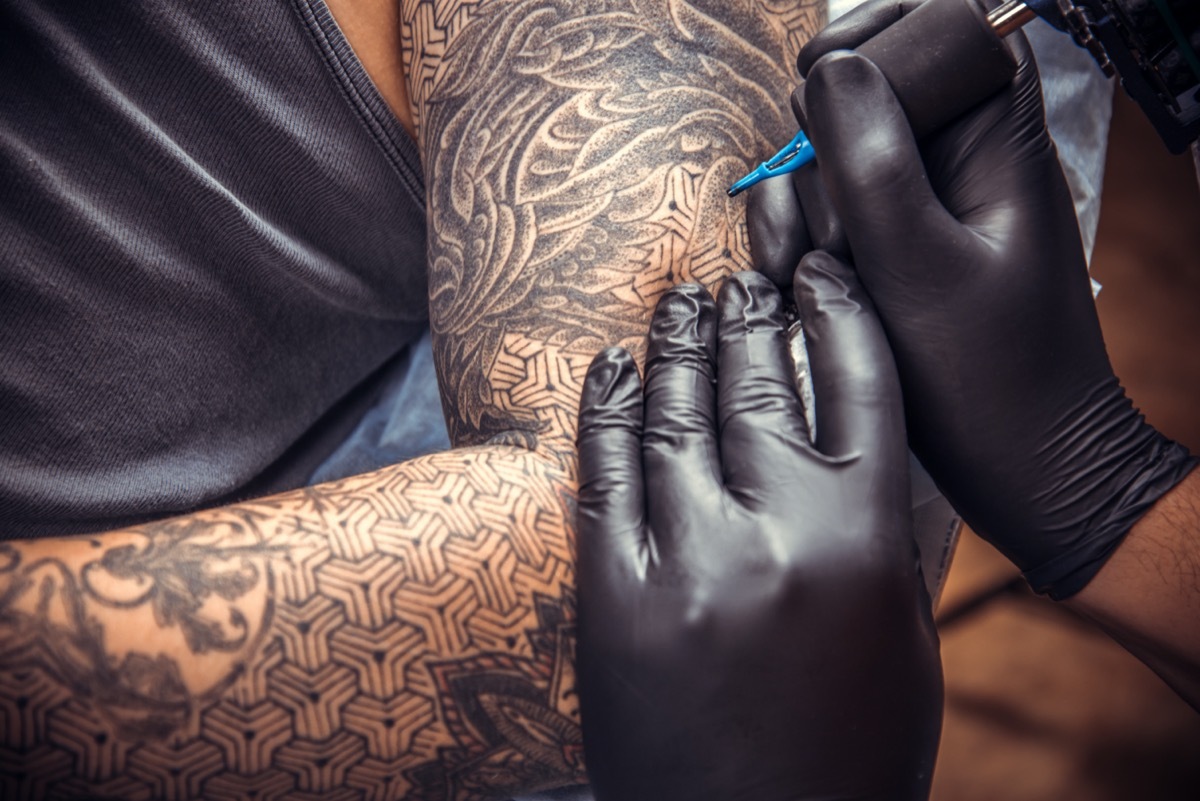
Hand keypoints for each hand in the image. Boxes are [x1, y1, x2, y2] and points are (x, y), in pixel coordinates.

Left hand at [575, 270, 941, 800]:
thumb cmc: (849, 747)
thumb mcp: (899, 636)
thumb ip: (876, 528)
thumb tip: (840, 433)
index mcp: (866, 545)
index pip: (859, 388)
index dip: (836, 314)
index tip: (816, 276)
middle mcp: (778, 540)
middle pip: (758, 387)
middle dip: (750, 319)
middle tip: (741, 281)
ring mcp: (687, 564)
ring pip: (675, 415)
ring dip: (677, 346)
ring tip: (681, 303)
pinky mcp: (614, 599)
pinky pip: (603, 475)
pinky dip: (607, 410)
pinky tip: (613, 368)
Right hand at [749, 0, 1195, 598]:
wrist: (1017, 467)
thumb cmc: (993, 380)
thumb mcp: (920, 268)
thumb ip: (872, 162)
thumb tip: (830, 71)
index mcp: (996, 136)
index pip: (940, 26)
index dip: (878, 42)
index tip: (824, 90)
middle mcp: (955, 158)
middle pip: (859, 96)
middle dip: (821, 156)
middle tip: (835, 232)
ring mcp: (916, 203)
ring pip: (824, 161)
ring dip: (803, 215)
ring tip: (825, 277)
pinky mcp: (887, 245)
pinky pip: (819, 214)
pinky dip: (801, 245)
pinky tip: (811, 289)